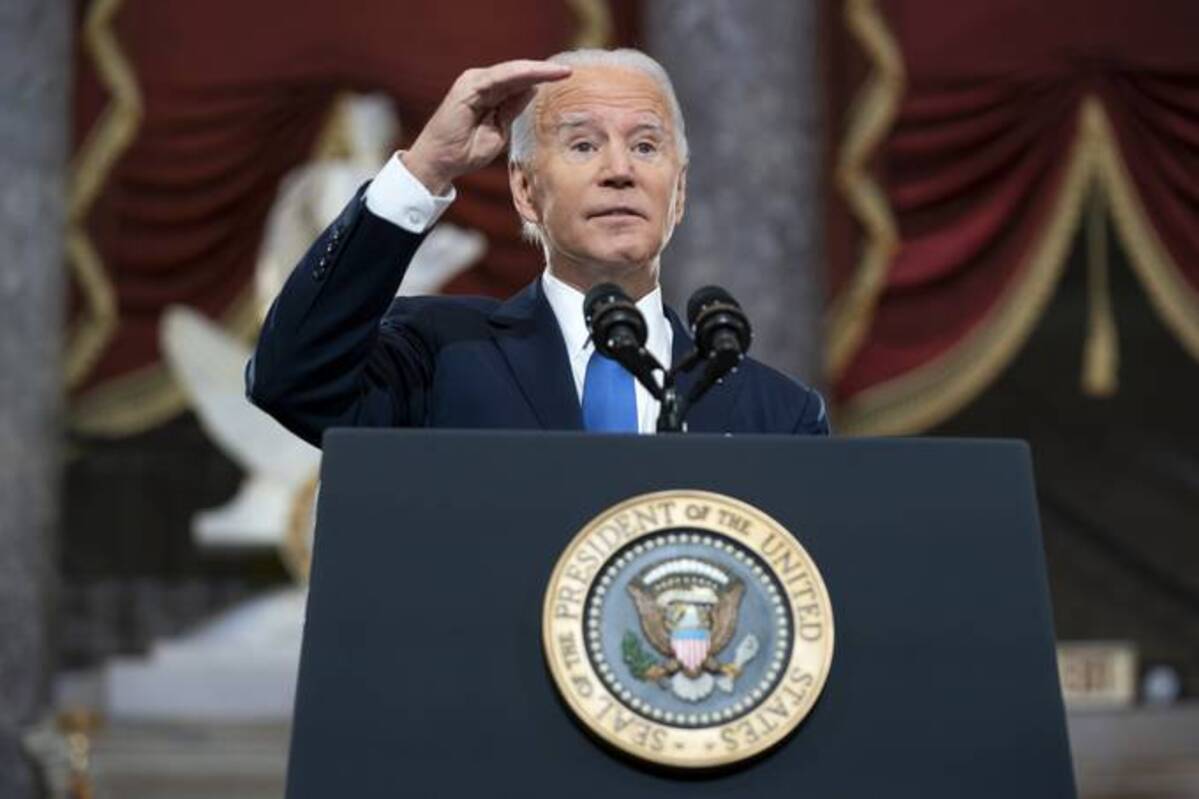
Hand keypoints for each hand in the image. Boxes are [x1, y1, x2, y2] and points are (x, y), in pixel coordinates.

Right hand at [403, 60, 571, 194]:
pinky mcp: (469, 86)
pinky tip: (538, 75)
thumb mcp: (499, 130)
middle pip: (517, 73)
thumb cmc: (466, 151)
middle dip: (544, 72)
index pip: (519, 82)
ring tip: (560, 72)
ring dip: (537, 71)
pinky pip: (500, 77)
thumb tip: (532, 91)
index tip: (566, 79)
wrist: (441, 162)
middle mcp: (480, 82)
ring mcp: (473, 82)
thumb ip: (512, 109)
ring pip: (511, 72)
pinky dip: (520, 75)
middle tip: (568, 71)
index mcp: (488, 93)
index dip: (542, 79)